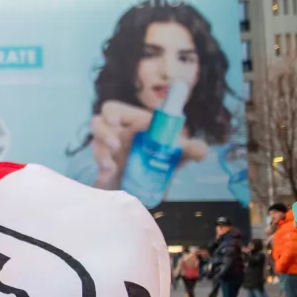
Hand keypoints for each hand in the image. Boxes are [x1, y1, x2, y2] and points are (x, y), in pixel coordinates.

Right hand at [89, 101, 206, 189]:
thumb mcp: (177, 155)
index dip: (115, 114)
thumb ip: (190, 150)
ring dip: (101, 154)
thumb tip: (201, 151)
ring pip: (95, 145)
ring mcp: (106, 152)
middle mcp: (115, 134)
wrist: (148, 187)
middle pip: (98, 121)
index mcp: (130, 123)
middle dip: (103, 131)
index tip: (119, 123)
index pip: (116, 110)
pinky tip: (108, 178)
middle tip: (116, 144)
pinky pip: (94, 169)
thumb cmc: (160, 160)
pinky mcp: (102, 171)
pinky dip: (101, 175)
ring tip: (111, 167)